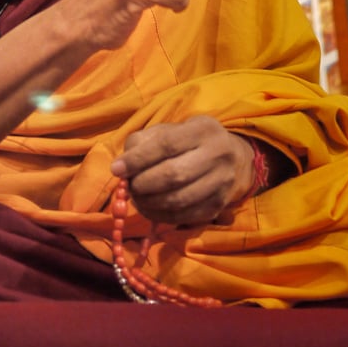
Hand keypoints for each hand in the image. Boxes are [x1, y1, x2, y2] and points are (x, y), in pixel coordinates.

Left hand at [110, 116, 254, 225]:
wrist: (231, 159)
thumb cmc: (188, 142)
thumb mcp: (168, 130)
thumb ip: (142, 142)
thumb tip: (121, 167)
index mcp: (203, 130)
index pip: (166, 144)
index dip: (138, 159)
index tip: (116, 169)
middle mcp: (218, 155)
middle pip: (174, 175)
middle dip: (143, 184)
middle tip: (128, 186)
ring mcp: (221, 183)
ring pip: (178, 200)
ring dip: (149, 203)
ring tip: (136, 198)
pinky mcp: (218, 206)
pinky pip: (184, 216)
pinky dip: (160, 216)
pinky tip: (149, 208)